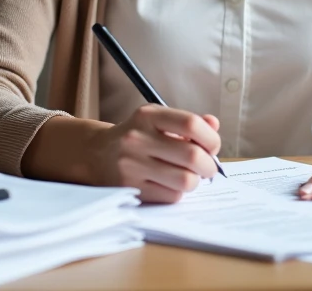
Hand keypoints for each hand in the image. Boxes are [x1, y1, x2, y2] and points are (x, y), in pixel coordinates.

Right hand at [87, 104, 221, 203]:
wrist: (97, 153)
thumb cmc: (137, 135)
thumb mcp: (158, 119)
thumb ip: (188, 122)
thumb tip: (214, 125)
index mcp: (148, 116)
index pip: (191, 124)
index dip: (211, 138)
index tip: (213, 146)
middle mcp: (138, 138)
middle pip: (192, 156)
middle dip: (210, 165)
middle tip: (208, 167)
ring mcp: (132, 165)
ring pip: (185, 180)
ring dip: (195, 181)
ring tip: (190, 176)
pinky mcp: (130, 188)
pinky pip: (171, 196)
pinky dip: (178, 192)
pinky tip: (171, 184)